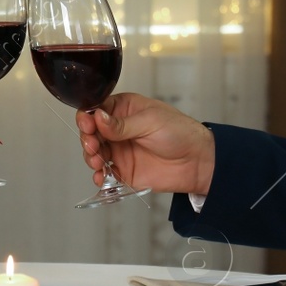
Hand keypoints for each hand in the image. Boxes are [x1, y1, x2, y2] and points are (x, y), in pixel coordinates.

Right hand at [75, 93, 215, 194]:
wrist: (198, 162)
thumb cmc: (180, 133)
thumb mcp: (150, 121)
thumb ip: (122, 124)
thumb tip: (97, 117)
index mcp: (124, 109)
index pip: (97, 109)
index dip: (88, 117)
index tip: (87, 125)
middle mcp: (118, 129)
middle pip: (91, 132)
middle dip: (87, 139)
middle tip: (93, 145)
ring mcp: (120, 150)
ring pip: (94, 153)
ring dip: (91, 157)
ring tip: (98, 162)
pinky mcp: (124, 170)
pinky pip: (105, 173)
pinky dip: (99, 176)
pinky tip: (101, 177)